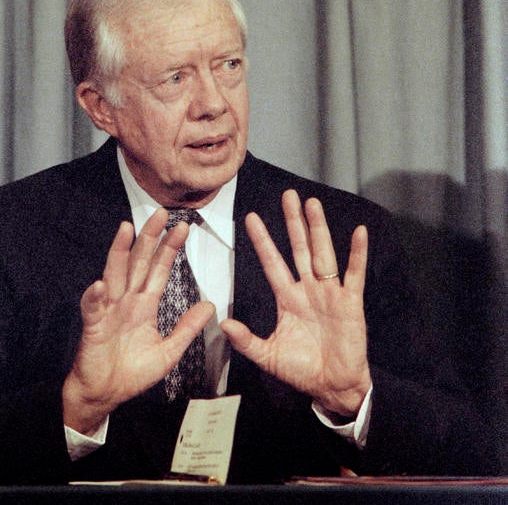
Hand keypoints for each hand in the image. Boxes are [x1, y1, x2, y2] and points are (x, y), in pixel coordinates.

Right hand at [63, 208, 214, 433]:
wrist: (105, 395)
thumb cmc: (132, 372)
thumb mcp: (168, 351)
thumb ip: (187, 328)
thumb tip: (210, 306)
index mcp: (144, 304)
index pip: (158, 269)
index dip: (169, 248)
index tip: (183, 228)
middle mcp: (126, 301)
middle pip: (138, 262)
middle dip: (149, 237)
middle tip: (161, 214)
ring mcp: (108, 311)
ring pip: (114, 274)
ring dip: (119, 252)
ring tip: (126, 230)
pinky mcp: (93, 327)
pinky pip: (93, 309)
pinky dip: (95, 297)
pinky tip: (100, 285)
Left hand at [220, 190, 370, 417]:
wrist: (333, 388)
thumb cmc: (302, 371)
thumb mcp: (268, 356)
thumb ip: (246, 341)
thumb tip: (223, 323)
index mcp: (287, 298)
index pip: (272, 262)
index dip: (262, 241)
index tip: (250, 218)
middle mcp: (308, 289)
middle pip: (298, 248)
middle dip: (293, 222)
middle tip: (288, 195)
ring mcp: (329, 293)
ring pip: (322, 253)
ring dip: (318, 228)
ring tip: (312, 203)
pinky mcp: (350, 302)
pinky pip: (354, 273)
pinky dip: (357, 253)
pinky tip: (359, 232)